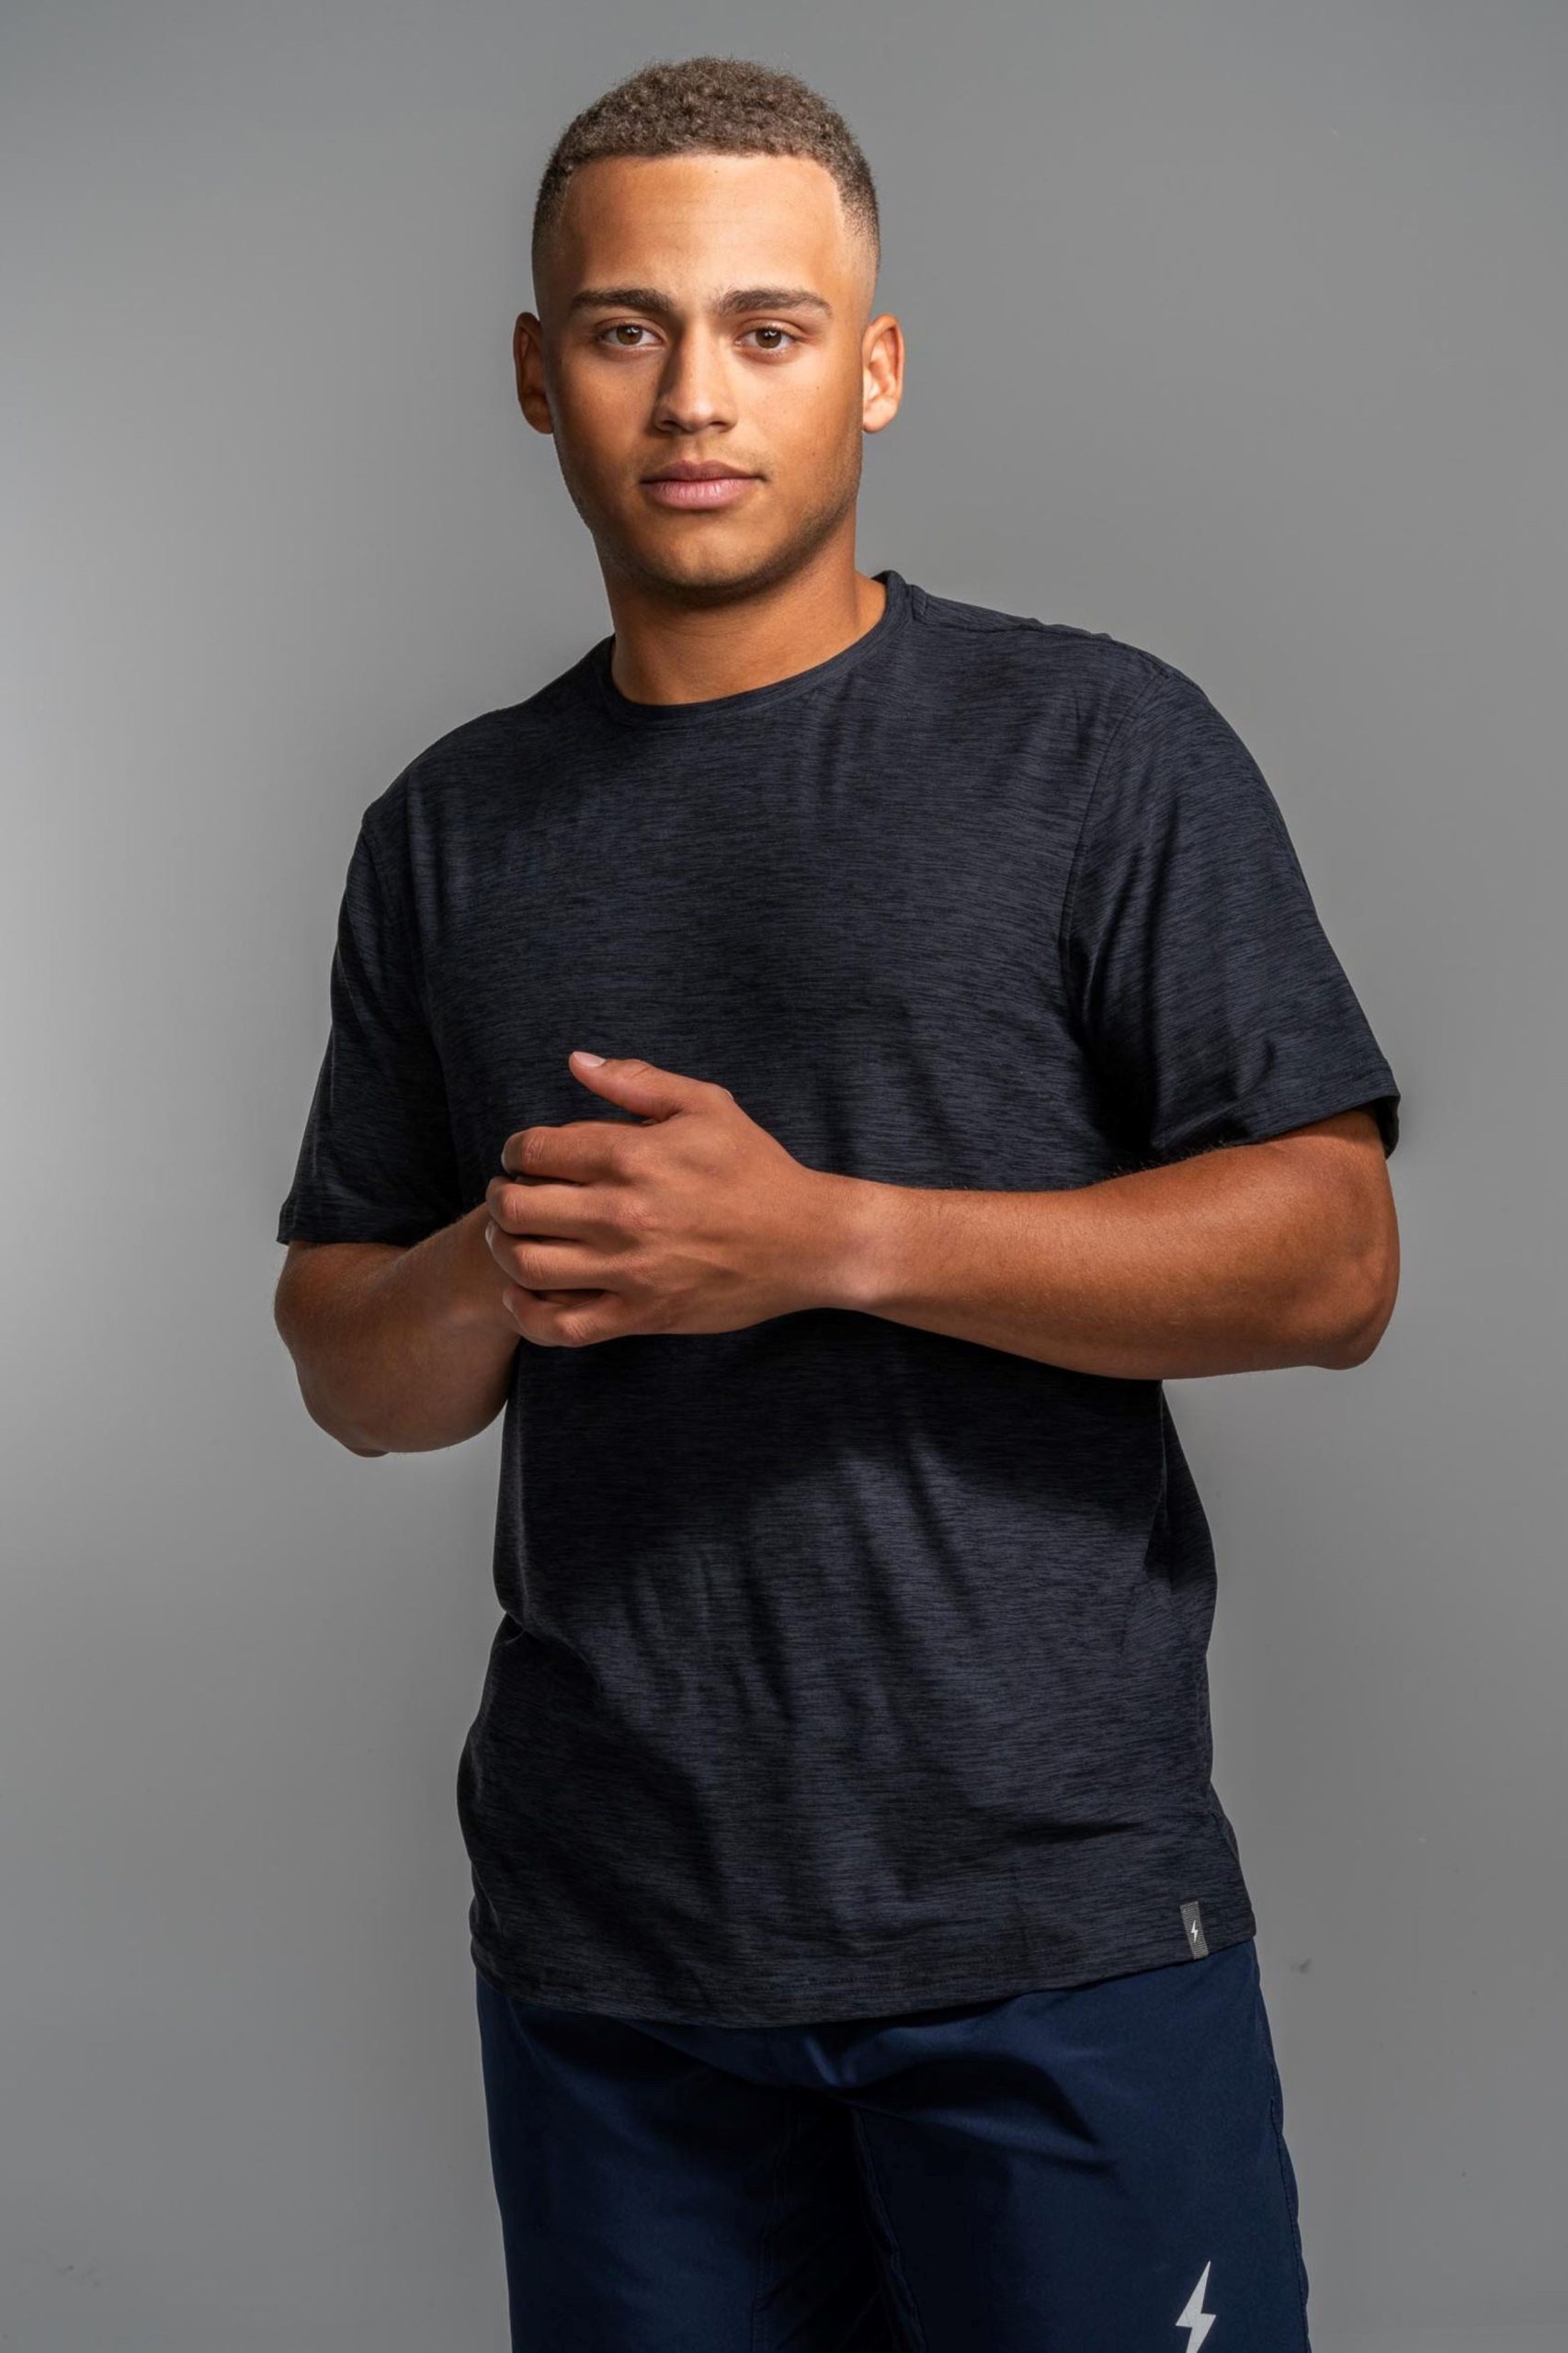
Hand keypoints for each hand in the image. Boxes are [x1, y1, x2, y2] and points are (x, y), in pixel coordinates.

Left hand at [483, 1050, 858, 1346]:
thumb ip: (637, 1080)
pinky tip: (524, 1293)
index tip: (525, 1157)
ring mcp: (630, 1269)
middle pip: (517, 1206)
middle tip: (510, 1196)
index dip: (516, 1150)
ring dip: (505, 1248)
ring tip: (513, 1238)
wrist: (809, 1241)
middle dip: (501, 1197)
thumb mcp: (706, 1105)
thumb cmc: (756, 1169)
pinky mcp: (641, 1314)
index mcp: (633, 1154)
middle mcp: (623, 1212)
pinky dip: (527, 1312)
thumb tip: (577, 1061)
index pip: (534, 1150)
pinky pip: (561, 1325)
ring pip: (527, 1264)